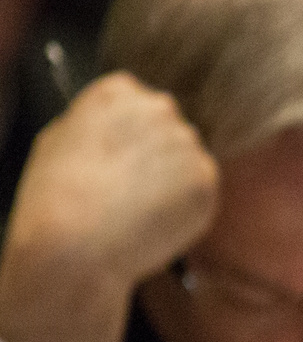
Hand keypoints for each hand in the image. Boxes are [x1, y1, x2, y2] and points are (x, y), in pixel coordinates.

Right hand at [0, 74, 218, 341]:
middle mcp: (155, 107)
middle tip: (133, 202)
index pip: (147, 102)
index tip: (125, 171)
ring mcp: (183, 141)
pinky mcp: (206, 177)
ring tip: (139, 218)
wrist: (70, 249)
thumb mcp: (63, 146)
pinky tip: (157, 228)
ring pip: (195, 163)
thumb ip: (101, 125)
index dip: (140, 144)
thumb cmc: (55, 207)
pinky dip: (192, 214)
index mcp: (113, 92)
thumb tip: (133, 106)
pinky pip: (208, 194)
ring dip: (179, 190)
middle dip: (164, 163)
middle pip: (179, 129)